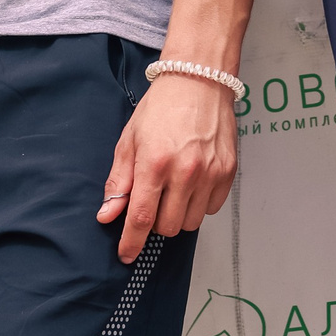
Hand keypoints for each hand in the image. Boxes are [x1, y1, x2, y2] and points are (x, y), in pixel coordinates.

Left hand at [98, 71, 236, 262]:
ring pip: (190, 222)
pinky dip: (200, 204)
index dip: (131, 243)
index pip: (141, 219)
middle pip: (167, 226)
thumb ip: (119, 182)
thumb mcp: (130, 141)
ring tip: (174, 191)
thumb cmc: (162, 107)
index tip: (126, 255)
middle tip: (153, 200)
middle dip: (155, 221)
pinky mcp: (228, 171)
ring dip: (178, 215)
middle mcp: (185, 171)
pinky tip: (193, 184)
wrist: (199, 80)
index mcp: (155, 164)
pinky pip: (212, 208)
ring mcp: (210, 172)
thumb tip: (107, 214)